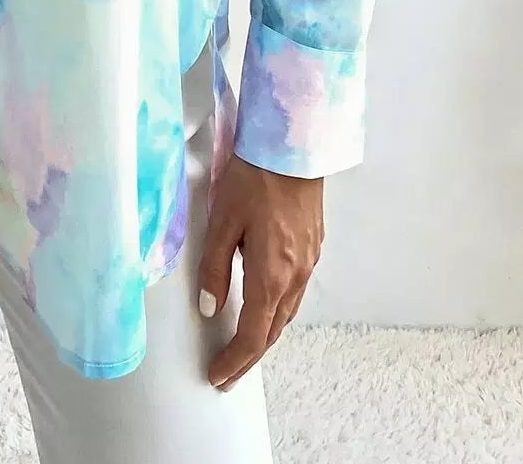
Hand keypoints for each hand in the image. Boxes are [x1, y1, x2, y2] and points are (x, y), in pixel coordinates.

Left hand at [196, 154, 322, 390]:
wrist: (293, 147)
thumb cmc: (255, 177)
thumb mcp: (222, 221)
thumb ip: (215, 267)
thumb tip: (210, 306)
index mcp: (271, 275)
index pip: (252, 335)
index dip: (234, 360)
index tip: (217, 376)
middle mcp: (295, 276)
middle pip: (272, 331)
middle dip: (249, 357)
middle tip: (228, 374)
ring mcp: (308, 262)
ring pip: (286, 313)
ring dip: (265, 335)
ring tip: (243, 346)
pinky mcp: (313, 247)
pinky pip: (295, 292)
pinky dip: (277, 311)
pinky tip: (265, 305)